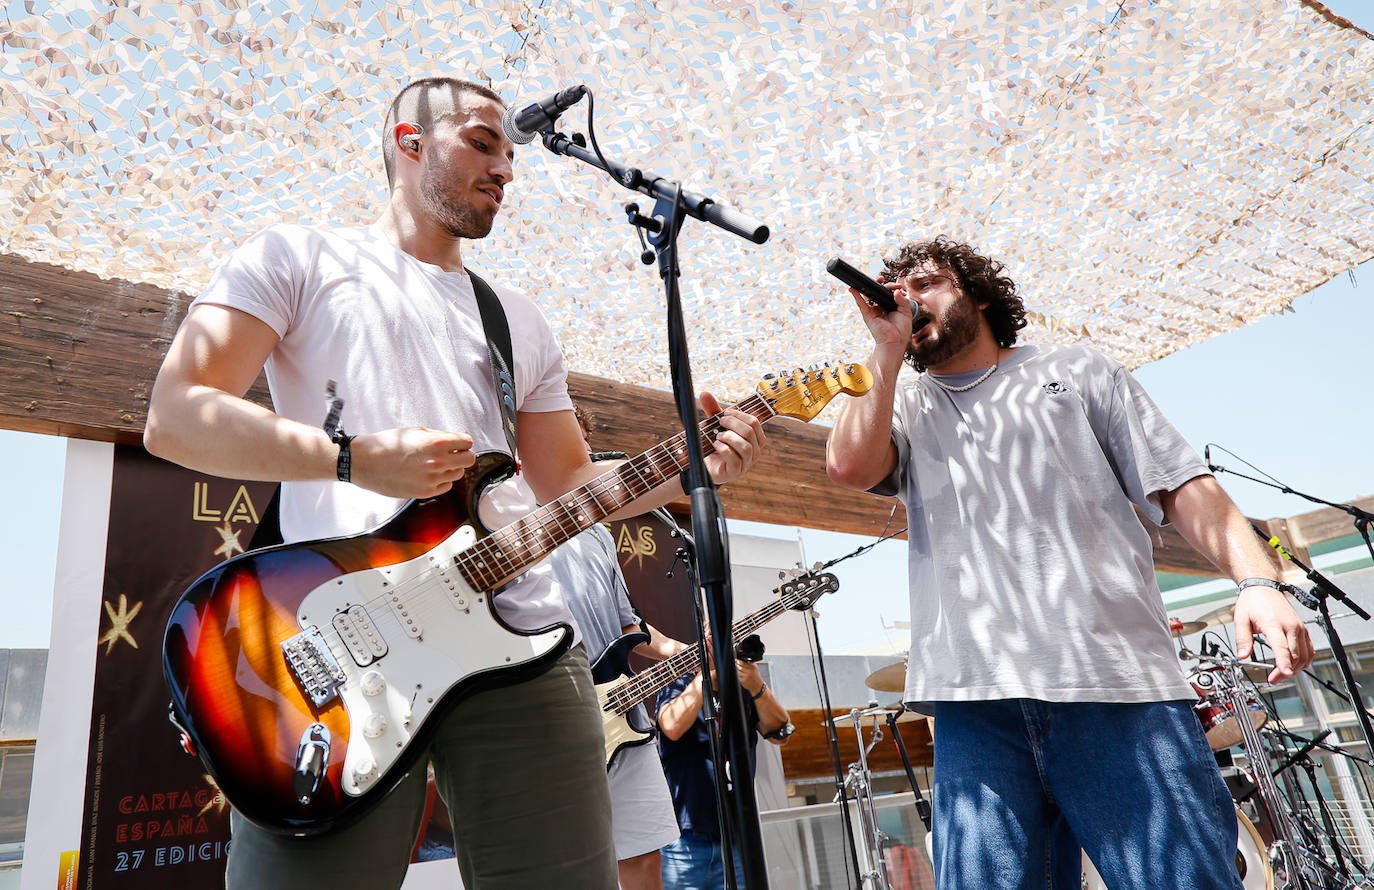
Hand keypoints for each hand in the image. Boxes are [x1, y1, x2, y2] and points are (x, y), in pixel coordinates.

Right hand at [350, 426, 475, 498]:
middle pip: (469, 460)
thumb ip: (440, 435)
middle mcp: (437, 463)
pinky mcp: (425, 492)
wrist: (364, 462)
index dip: (463, 440)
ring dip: (451, 467)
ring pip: (458, 474)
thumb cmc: (386, 444)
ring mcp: (432, 480)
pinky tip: (428, 473)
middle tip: (451, 452)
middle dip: (462, 454)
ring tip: (435, 463)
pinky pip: (446, 486)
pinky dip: (441, 480)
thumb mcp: (415, 431)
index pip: (467, 442)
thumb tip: (458, 435)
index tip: (458, 441)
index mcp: (436, 443)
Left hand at [700, 391, 765, 484]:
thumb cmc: (716, 445)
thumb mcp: (716, 426)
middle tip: (719, 422)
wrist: (705, 466)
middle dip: (732, 423)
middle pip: (750, 432)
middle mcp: (754, 451)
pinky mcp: (735, 472)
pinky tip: (715, 445)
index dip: (739, 415)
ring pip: (745, 446)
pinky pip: (734, 458)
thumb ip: (713, 410)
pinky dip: (723, 448)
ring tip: (718, 436)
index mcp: (755, 439)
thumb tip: (704, 393)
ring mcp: (746, 463)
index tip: (724, 414)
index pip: (754, 422)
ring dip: (729, 437)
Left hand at [737, 659, 763, 697]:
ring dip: (738, 670)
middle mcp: (750, 671)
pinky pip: (738, 676)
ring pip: (738, 671)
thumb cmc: (756, 676)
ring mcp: (746, 676)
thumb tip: (741, 659)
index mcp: (753, 666)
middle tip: (737, 663)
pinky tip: (743, 676)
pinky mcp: (743, 680)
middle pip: (739, 666)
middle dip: (737, 664)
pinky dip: (739, 676)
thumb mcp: (755, 668)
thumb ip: (750, 663)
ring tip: (742, 671)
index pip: (743, 661)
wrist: (758, 686)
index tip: (737, 659)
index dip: (739, 660)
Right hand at [848, 281, 911, 354]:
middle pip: (878, 292)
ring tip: (877, 279)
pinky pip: (860, 303)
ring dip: (870, 286)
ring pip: (869, 295)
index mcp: (890, 307)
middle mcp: (880, 308)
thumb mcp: (906, 312)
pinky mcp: (867, 314)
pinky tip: (853, 288)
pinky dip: (856, 295)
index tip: (899, 286)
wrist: (895, 341)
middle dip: (882, 284)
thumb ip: (903, 300)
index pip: (888, 293)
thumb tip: (897, 291)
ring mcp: (873, 311)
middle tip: (888, 282)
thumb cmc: (901, 330)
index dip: (892, 287)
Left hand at [1233, 585, 1314, 683]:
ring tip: (1281, 673)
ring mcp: (1299, 628)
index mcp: (1273, 623)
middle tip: (1273, 679)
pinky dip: (1304, 661)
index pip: (1282, 646)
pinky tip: (1293, 664)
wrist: (1264, 587)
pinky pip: (1309, 650)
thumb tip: (1242, 656)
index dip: (1284, 662)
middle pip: (1295, 655)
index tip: (1285, 673)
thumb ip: (1242, 639)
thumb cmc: (1252, 601)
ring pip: (1305, 655)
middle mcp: (1291, 626)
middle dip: (1286, 671)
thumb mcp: (1240, 619)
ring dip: (1296, 668)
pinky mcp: (1303, 629)